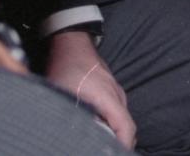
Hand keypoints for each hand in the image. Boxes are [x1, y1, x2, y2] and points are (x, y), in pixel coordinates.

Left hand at [46, 31, 137, 147]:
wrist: (72, 43)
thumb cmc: (66, 67)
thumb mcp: (62, 94)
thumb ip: (70, 116)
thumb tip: (68, 136)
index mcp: (108, 97)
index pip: (126, 127)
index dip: (123, 145)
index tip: (113, 154)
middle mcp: (117, 96)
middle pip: (127, 128)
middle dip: (120, 144)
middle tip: (102, 152)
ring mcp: (117, 92)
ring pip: (122, 121)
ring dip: (115, 134)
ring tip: (100, 145)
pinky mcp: (113, 92)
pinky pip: (117, 113)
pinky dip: (112, 125)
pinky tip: (98, 130)